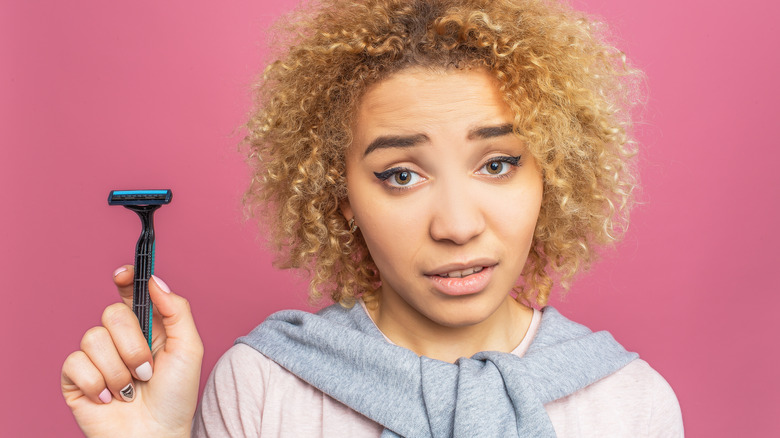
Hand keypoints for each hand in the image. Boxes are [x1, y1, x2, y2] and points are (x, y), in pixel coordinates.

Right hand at [61, 267, 203, 437]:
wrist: (156, 436)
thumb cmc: (176, 397)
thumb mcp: (189, 349)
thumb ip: (176, 310)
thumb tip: (154, 280)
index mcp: (148, 326)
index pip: (129, 292)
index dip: (125, 279)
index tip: (123, 275)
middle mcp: (120, 338)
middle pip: (112, 314)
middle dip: (133, 345)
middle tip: (147, 370)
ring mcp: (96, 358)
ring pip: (93, 338)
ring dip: (119, 370)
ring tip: (132, 388)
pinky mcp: (76, 379)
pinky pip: (76, 363)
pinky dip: (99, 384)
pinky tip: (111, 399)